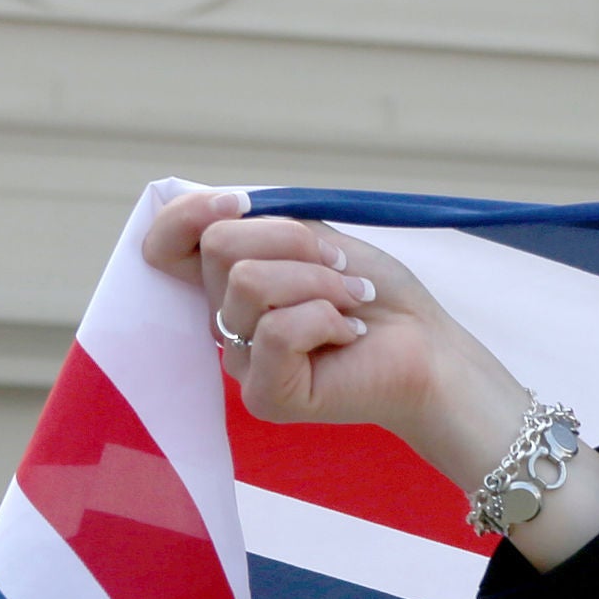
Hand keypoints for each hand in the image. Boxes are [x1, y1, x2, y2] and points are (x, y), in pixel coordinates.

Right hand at [142, 188, 598, 566]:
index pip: (165, 243)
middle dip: (293, 243)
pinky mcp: (266, 396)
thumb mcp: (315, 239)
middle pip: (218, 248)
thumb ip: (256, 224)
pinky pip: (276, 330)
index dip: (187, 213)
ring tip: (353, 304)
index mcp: (229, 283)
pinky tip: (349, 336)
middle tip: (342, 270)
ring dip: (318, 281)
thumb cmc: (379, 295)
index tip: (237, 202)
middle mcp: (226, 323)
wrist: (433, 349)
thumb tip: (209, 204)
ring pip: (248, 283)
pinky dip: (325, 319)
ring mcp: (243, 363)